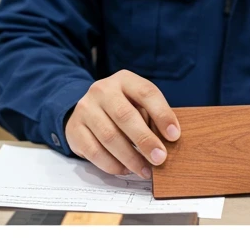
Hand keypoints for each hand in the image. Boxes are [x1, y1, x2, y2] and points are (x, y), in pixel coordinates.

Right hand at [64, 71, 180, 177]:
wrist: (88, 109)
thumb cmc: (121, 108)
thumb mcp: (137, 103)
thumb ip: (151, 117)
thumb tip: (169, 141)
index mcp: (124, 80)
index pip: (145, 92)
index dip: (162, 113)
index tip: (174, 135)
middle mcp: (102, 90)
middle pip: (124, 115)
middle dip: (145, 140)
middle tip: (160, 158)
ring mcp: (86, 108)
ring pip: (109, 136)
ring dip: (130, 157)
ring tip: (145, 170)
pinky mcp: (75, 128)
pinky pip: (94, 151)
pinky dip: (112, 164)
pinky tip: (124, 169)